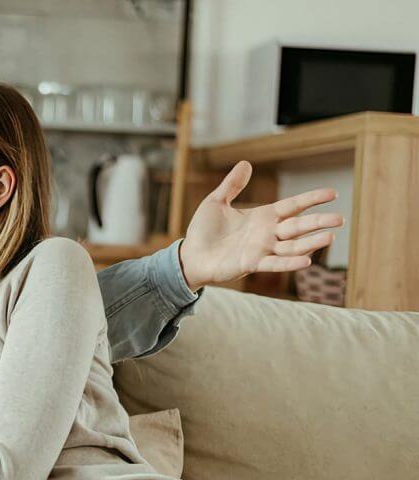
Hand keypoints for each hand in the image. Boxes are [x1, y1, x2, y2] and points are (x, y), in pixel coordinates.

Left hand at [179, 160, 344, 291]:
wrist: (191, 255)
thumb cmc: (203, 230)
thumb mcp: (216, 202)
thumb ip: (232, 185)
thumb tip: (246, 163)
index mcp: (262, 216)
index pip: (293, 205)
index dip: (312, 199)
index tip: (333, 193)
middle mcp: (267, 233)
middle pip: (299, 226)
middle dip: (319, 221)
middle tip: (340, 219)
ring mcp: (262, 249)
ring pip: (292, 245)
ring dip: (311, 243)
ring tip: (330, 237)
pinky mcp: (252, 263)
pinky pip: (275, 263)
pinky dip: (290, 262)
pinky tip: (306, 261)